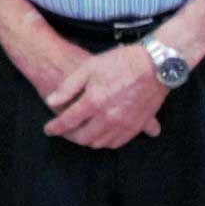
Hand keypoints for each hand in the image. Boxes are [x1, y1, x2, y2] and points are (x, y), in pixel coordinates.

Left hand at [38, 43, 169, 151]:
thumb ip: (68, 87)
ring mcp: (125, 124)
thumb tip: (51, 102)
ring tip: (81, 131)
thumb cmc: (120, 62)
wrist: (155, 65)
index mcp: (94, 101)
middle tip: (65, 131)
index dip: (55, 128)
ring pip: (100, 143)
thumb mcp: (88, 67)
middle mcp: (109, 117)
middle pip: (83, 137)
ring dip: (88, 140)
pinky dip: (106, 141)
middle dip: (70, 137)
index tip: (48, 129)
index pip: (68, 122)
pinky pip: (118, 142)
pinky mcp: (138, 126)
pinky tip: (101, 133)